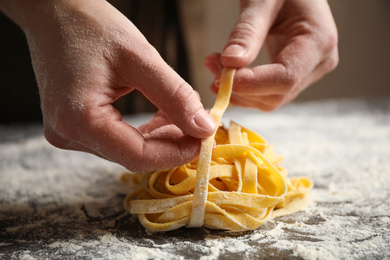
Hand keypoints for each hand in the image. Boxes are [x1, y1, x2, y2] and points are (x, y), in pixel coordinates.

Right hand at [1, 0, 215, 172]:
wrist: (54, 13)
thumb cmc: (91, 26)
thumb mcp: (140, 58)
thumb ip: (175, 96)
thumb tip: (204, 128)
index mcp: (78, 119)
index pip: (138, 156)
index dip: (177, 152)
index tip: (205, 139)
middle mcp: (68, 134)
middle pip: (134, 156)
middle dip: (172, 144)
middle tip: (199, 125)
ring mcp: (68, 133)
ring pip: (128, 150)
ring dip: (161, 136)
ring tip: (181, 113)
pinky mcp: (74, 127)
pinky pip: (118, 140)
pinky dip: (145, 132)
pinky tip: (162, 114)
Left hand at [205, 0, 338, 110]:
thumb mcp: (262, 0)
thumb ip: (247, 31)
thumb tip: (231, 63)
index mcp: (318, 41)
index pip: (285, 78)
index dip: (252, 84)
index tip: (220, 77)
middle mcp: (319, 62)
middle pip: (277, 94)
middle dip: (240, 88)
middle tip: (212, 66)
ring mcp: (309, 71)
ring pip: (270, 99)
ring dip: (238, 90)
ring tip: (215, 65)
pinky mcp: (295, 74)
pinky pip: (268, 93)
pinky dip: (244, 89)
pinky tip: (225, 73)